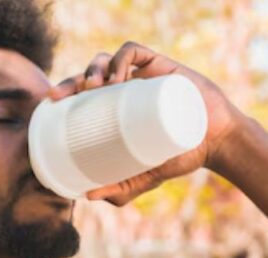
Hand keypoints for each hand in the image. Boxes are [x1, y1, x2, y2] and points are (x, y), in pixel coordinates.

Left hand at [48, 41, 243, 205]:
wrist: (216, 142)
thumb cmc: (179, 156)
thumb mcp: (144, 176)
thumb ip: (120, 187)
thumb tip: (86, 196)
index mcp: (117, 106)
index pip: (83, 91)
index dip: (64, 90)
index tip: (51, 101)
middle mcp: (127, 87)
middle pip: (90, 73)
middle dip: (72, 79)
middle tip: (64, 96)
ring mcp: (143, 74)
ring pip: (107, 58)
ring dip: (92, 67)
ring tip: (92, 86)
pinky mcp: (160, 64)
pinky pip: (133, 51)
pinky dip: (120, 58)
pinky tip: (116, 75)